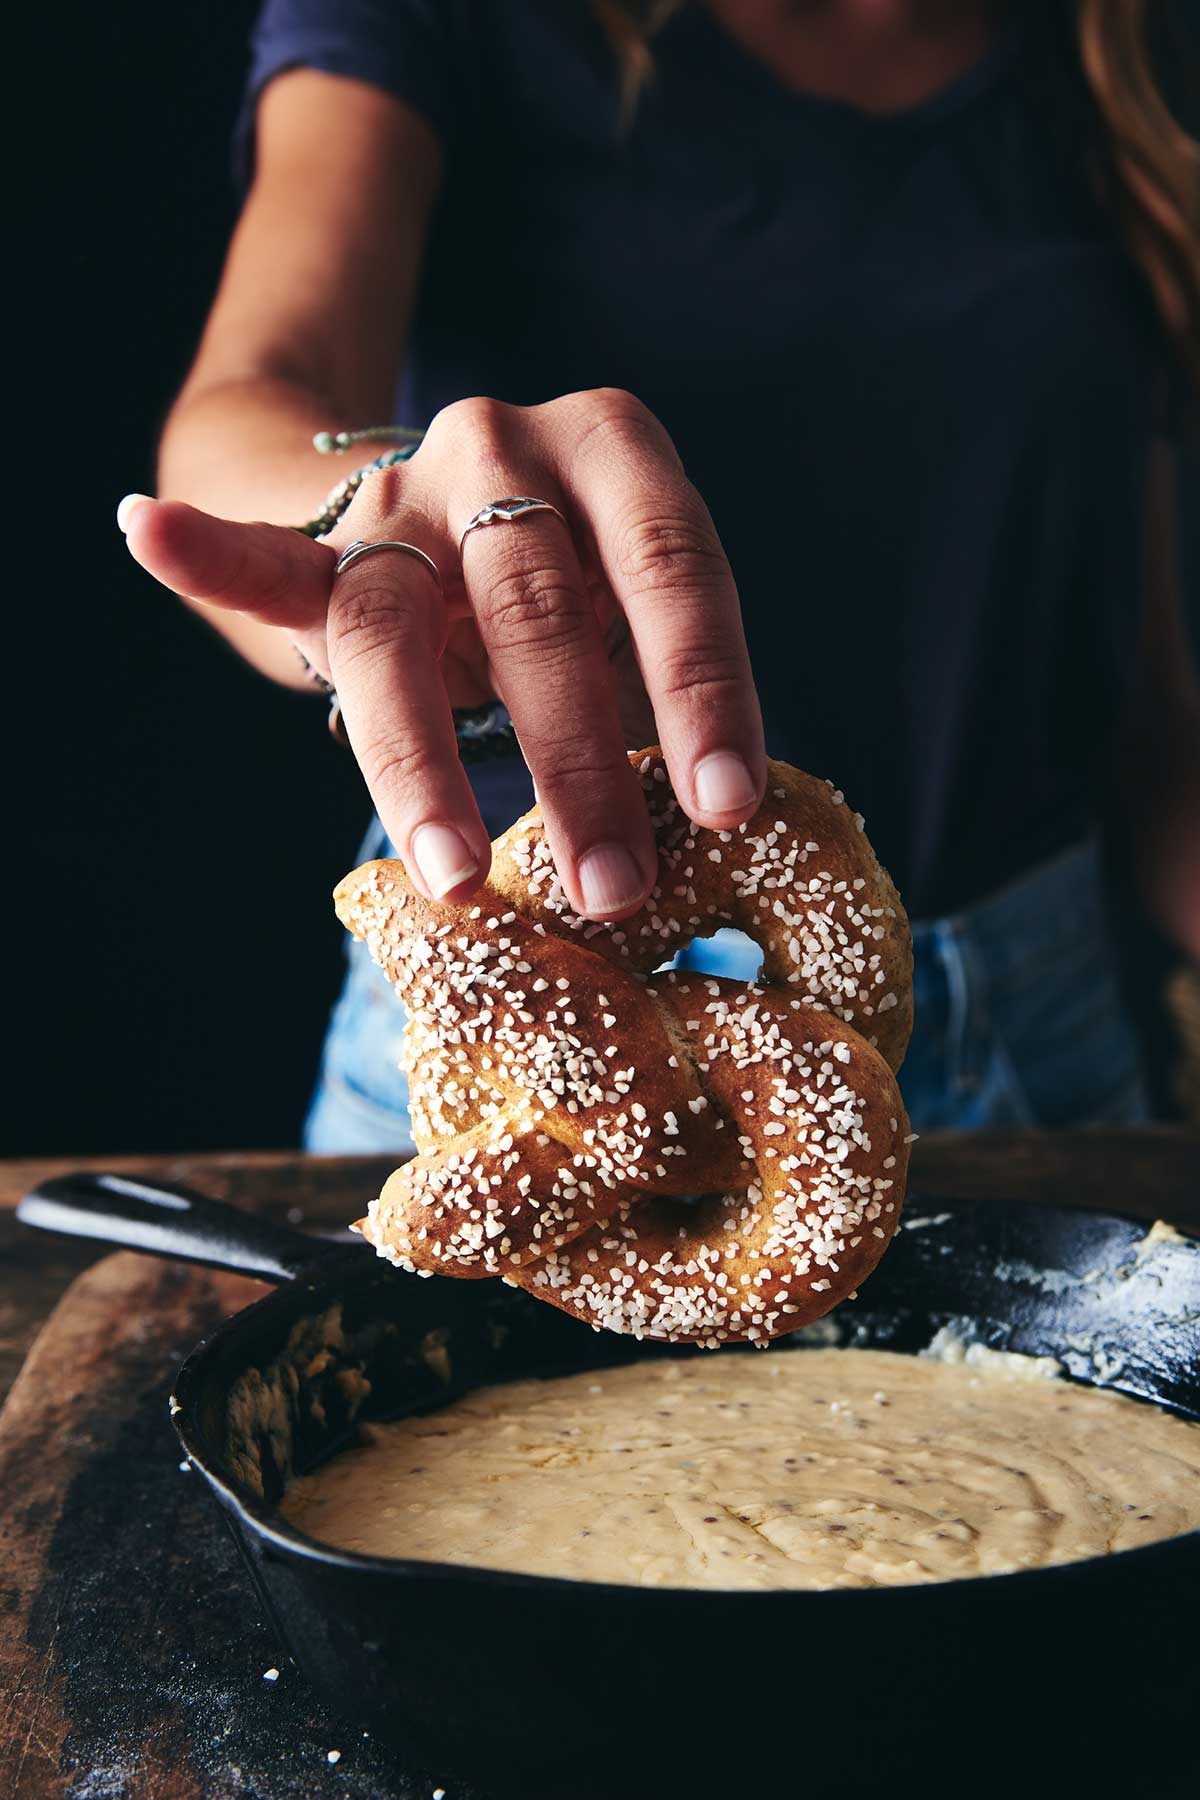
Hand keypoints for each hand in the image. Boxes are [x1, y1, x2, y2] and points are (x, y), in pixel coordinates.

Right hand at [121, 389, 765, 918]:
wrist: (461, 495)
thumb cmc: (585, 579)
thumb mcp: (642, 600)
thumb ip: (666, 678)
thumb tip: (722, 823)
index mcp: (616, 448)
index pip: (670, 566)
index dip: (701, 688)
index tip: (728, 807)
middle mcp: (502, 447)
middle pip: (532, 606)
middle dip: (578, 757)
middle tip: (614, 885)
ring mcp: (399, 496)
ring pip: (397, 628)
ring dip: (424, 765)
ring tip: (454, 873)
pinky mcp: (322, 547)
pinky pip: (265, 559)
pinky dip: (207, 551)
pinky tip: (146, 528)